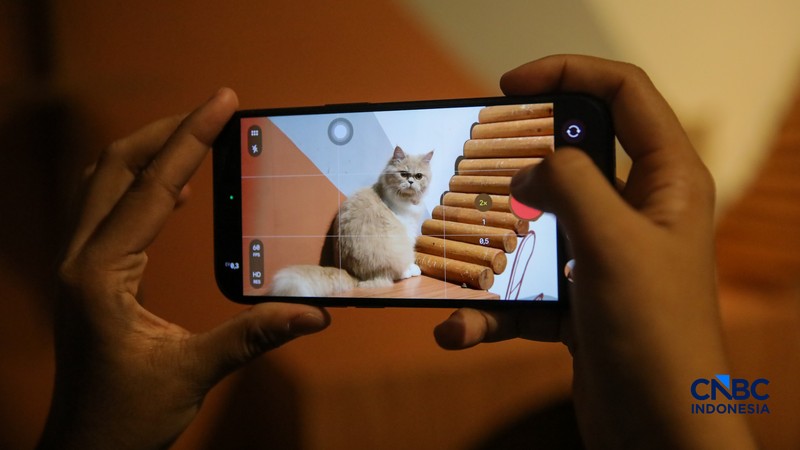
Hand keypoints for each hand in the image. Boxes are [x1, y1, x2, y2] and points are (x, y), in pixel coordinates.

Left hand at [38, 88, 329, 449]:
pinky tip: (171, 190)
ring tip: (194, 138)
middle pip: (113, 167)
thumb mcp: (192, 373)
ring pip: (103, 183)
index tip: (221, 102)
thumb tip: (315, 314)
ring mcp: (80, 266)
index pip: (150, 187)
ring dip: (147, 153)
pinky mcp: (89, 276)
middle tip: (211, 112)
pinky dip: (140, 184)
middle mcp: (81, 259)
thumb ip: (253, 336)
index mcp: (100, 273)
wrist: (84, 449)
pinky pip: (108, 209)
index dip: (190, 139)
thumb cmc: (125, 416)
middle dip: (164, 132)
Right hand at [434, 56, 755, 448]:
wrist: (658, 429)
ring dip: (493, 249)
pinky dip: (492, 310)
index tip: (508, 86)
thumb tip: (528, 169)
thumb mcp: (613, 241)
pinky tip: (460, 330)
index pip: (623, 94)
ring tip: (452, 263)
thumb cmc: (654, 331)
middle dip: (518, 163)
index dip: (568, 73)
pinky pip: (526, 289)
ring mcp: (606, 258)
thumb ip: (570, 183)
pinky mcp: (580, 300)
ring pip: (539, 228)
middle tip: (474, 164)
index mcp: (666, 180)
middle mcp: (638, 212)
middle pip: (572, 159)